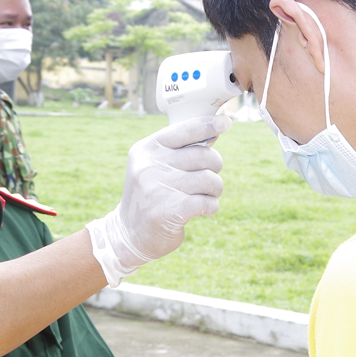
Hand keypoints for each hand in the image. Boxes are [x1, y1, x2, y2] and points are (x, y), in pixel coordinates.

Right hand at [86, 115, 228, 285]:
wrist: (129, 234)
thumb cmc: (151, 195)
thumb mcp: (154, 166)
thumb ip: (179, 150)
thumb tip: (215, 130)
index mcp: (147, 149)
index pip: (185, 130)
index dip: (209, 125)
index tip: (227, 122)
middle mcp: (150, 165)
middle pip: (204, 156)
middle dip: (215, 168)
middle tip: (209, 180)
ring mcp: (158, 188)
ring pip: (209, 179)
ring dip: (215, 190)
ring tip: (205, 196)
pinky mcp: (168, 211)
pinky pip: (207, 202)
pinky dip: (211, 207)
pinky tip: (203, 210)